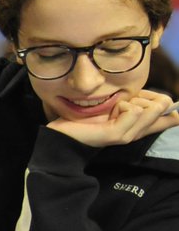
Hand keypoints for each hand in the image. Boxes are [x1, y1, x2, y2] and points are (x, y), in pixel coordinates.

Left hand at [48, 89, 178, 147]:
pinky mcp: (117, 134)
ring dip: (131, 100)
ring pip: (150, 108)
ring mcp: (128, 135)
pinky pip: (134, 111)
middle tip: (120, 104)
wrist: (62, 133)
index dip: (165, 103)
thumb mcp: (118, 105)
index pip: (171, 118)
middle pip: (162, 105)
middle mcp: (137, 132)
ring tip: (114, 109)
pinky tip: (109, 113)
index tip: (145, 98)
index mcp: (138, 126)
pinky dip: (121, 105)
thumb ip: (139, 102)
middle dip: (144, 95)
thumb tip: (166, 101)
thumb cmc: (86, 117)